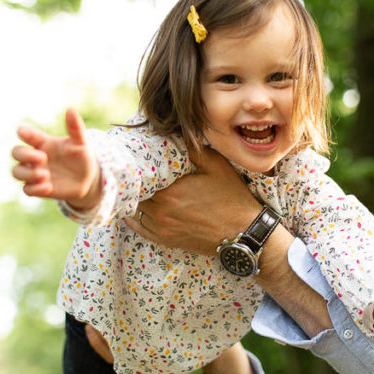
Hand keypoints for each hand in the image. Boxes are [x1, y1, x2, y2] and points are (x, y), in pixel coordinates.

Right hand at [11, 108, 100, 209]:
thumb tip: (71, 109)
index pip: (26, 134)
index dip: (23, 132)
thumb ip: (75, 128)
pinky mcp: (38, 188)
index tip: (25, 133)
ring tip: (45, 175)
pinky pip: (27, 190)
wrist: (87, 179)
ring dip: (27, 173)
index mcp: (43, 142)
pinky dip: (35, 189)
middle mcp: (35, 157)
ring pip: (16, 172)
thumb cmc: (82, 157)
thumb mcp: (81, 142)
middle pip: (15, 152)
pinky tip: (48, 187)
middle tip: (43, 158)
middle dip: (25, 154)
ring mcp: (35, 173)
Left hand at [123, 146, 261, 254]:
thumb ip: (193, 149)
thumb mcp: (216, 166)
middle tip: (137, 171)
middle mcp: (160, 212)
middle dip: (138, 182)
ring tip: (137, 187)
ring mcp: (162, 228)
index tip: (137, 158)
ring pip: (137, 211)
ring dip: (137, 198)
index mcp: (169, 192)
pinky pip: (140, 229)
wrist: (242, 232)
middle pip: (137, 194)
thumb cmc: (231, 198)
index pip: (141, 177)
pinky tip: (131, 210)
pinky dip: (134, 219)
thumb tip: (177, 133)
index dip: (138, 167)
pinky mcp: (166, 240)